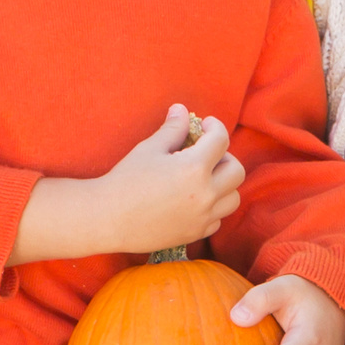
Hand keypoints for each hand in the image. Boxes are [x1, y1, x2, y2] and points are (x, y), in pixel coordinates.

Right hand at [76, 106, 242, 258]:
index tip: (206, 125)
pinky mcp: (195, 233)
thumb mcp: (149, 149)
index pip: (221, 140)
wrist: (107, 219)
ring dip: (224, 183)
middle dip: (225, 156)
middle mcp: (205, 194)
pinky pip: (218, 218)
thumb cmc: (125, 180)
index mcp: (194, 168)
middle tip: (206, 153)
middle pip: (237, 170)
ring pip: (233, 197)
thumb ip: (172, 129)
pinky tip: (193, 199)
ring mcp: (203, 217)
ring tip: (204, 177)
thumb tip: (182, 110)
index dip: (215, 127)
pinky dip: (213, 207)